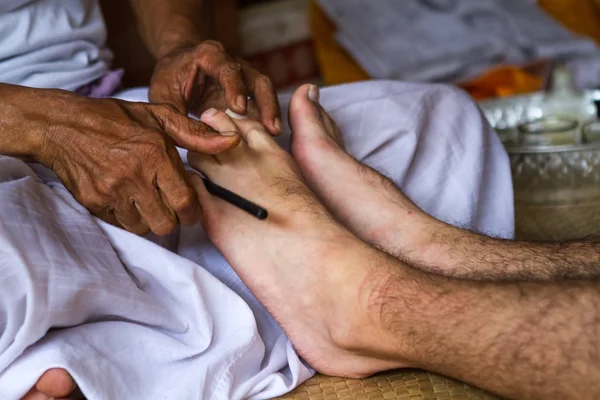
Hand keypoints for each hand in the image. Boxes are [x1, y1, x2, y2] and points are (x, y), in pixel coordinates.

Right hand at [35, 91, 239, 235]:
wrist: (61, 125)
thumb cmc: (114, 119)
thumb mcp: (158, 117)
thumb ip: (196, 133)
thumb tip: (232, 141)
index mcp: (155, 155)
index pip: (186, 202)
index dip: (193, 210)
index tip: (190, 205)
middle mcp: (134, 177)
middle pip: (167, 224)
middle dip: (173, 217)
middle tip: (169, 203)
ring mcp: (111, 192)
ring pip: (144, 228)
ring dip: (149, 219)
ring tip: (145, 199)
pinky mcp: (93, 203)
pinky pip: (121, 225)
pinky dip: (127, 217)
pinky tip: (126, 198)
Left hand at [149, 40, 280, 134]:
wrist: (178, 66)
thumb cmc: (170, 78)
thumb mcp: (164, 96)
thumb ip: (178, 117)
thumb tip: (199, 142)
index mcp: (209, 55)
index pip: (227, 69)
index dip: (235, 88)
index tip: (239, 110)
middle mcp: (232, 62)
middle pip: (255, 79)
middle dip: (265, 103)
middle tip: (270, 127)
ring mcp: (243, 77)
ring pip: (263, 91)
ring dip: (270, 111)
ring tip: (274, 134)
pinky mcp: (247, 92)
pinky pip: (261, 103)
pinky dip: (265, 118)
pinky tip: (269, 136)